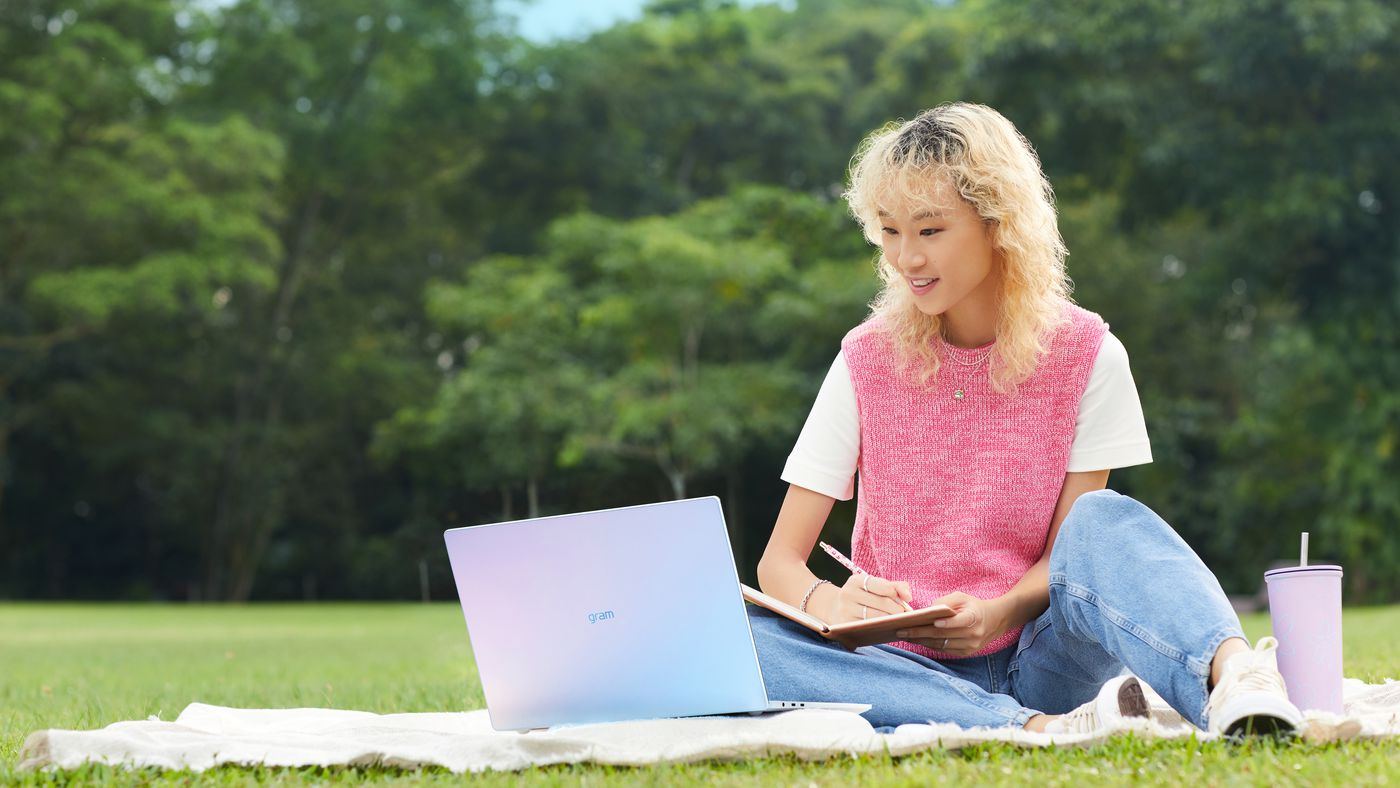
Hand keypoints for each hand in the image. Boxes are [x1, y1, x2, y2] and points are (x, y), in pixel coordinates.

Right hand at [828, 573, 911, 624]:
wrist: (836, 609)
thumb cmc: (863, 596)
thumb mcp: (876, 586)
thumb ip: (896, 587)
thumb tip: (908, 597)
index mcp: (855, 581)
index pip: (882, 586)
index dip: (896, 593)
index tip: (905, 600)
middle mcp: (848, 594)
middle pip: (882, 602)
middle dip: (898, 609)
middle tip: (904, 614)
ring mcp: (845, 611)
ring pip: (877, 617)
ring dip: (891, 620)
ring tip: (897, 620)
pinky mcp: (846, 626)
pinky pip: (869, 628)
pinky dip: (881, 628)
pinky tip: (886, 627)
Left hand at [893, 591, 1007, 656]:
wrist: (994, 622)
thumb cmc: (973, 606)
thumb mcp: (962, 597)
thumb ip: (945, 601)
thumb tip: (927, 611)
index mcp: (974, 617)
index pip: (961, 621)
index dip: (948, 623)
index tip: (933, 622)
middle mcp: (973, 634)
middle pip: (943, 635)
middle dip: (920, 632)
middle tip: (901, 630)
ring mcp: (970, 646)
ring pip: (941, 645)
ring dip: (920, 641)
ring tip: (904, 635)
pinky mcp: (965, 653)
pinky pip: (943, 650)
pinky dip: (928, 645)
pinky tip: (916, 639)